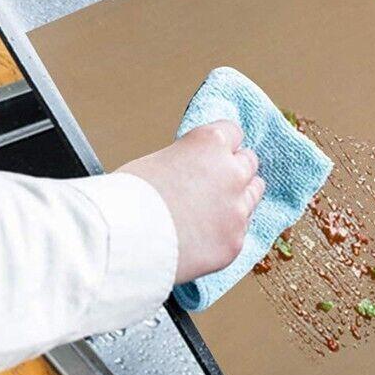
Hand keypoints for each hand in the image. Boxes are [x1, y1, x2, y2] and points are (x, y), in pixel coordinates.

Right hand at [119, 122, 264, 284]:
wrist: (121, 242)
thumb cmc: (127, 199)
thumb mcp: (157, 161)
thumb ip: (187, 162)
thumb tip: (193, 171)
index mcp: (210, 143)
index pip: (234, 133)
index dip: (221, 145)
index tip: (215, 154)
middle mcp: (232, 172)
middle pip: (249, 163)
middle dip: (235, 170)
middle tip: (214, 184)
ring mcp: (237, 210)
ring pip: (253, 196)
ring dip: (237, 200)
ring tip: (210, 211)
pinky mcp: (234, 242)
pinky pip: (239, 232)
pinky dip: (224, 233)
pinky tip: (202, 237)